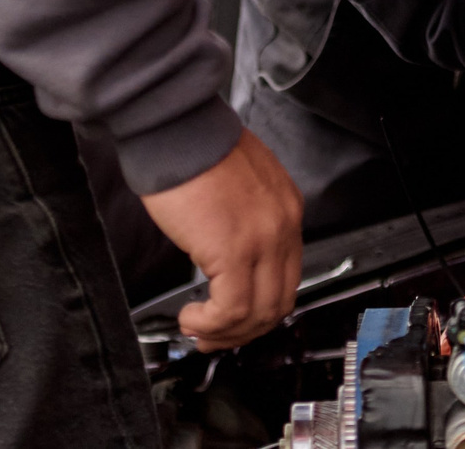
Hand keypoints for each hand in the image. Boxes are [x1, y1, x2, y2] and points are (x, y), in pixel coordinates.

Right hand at [137, 130, 303, 347]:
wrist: (177, 128)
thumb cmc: (195, 149)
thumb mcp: (238, 187)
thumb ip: (245, 222)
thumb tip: (229, 261)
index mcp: (285, 208)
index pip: (287, 275)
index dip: (259, 306)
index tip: (233, 316)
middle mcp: (283, 224)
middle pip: (280, 300)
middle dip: (245, 329)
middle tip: (215, 336)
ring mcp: (263, 239)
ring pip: (259, 312)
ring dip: (227, 333)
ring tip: (198, 329)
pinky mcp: (234, 250)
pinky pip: (232, 308)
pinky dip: (212, 324)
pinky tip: (191, 317)